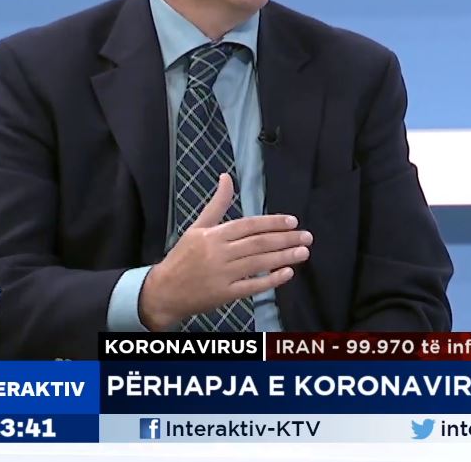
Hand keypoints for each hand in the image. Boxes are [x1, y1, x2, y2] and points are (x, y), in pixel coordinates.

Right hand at [138, 173, 310, 330]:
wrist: (163, 291)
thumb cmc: (182, 257)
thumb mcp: (197, 227)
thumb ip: (217, 204)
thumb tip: (226, 177)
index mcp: (213, 235)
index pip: (249, 225)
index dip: (272, 222)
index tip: (292, 221)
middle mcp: (219, 253)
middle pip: (258, 243)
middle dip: (286, 239)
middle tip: (307, 236)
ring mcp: (223, 275)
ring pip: (259, 263)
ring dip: (284, 257)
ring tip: (303, 252)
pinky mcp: (225, 294)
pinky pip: (252, 286)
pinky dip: (271, 280)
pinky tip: (287, 274)